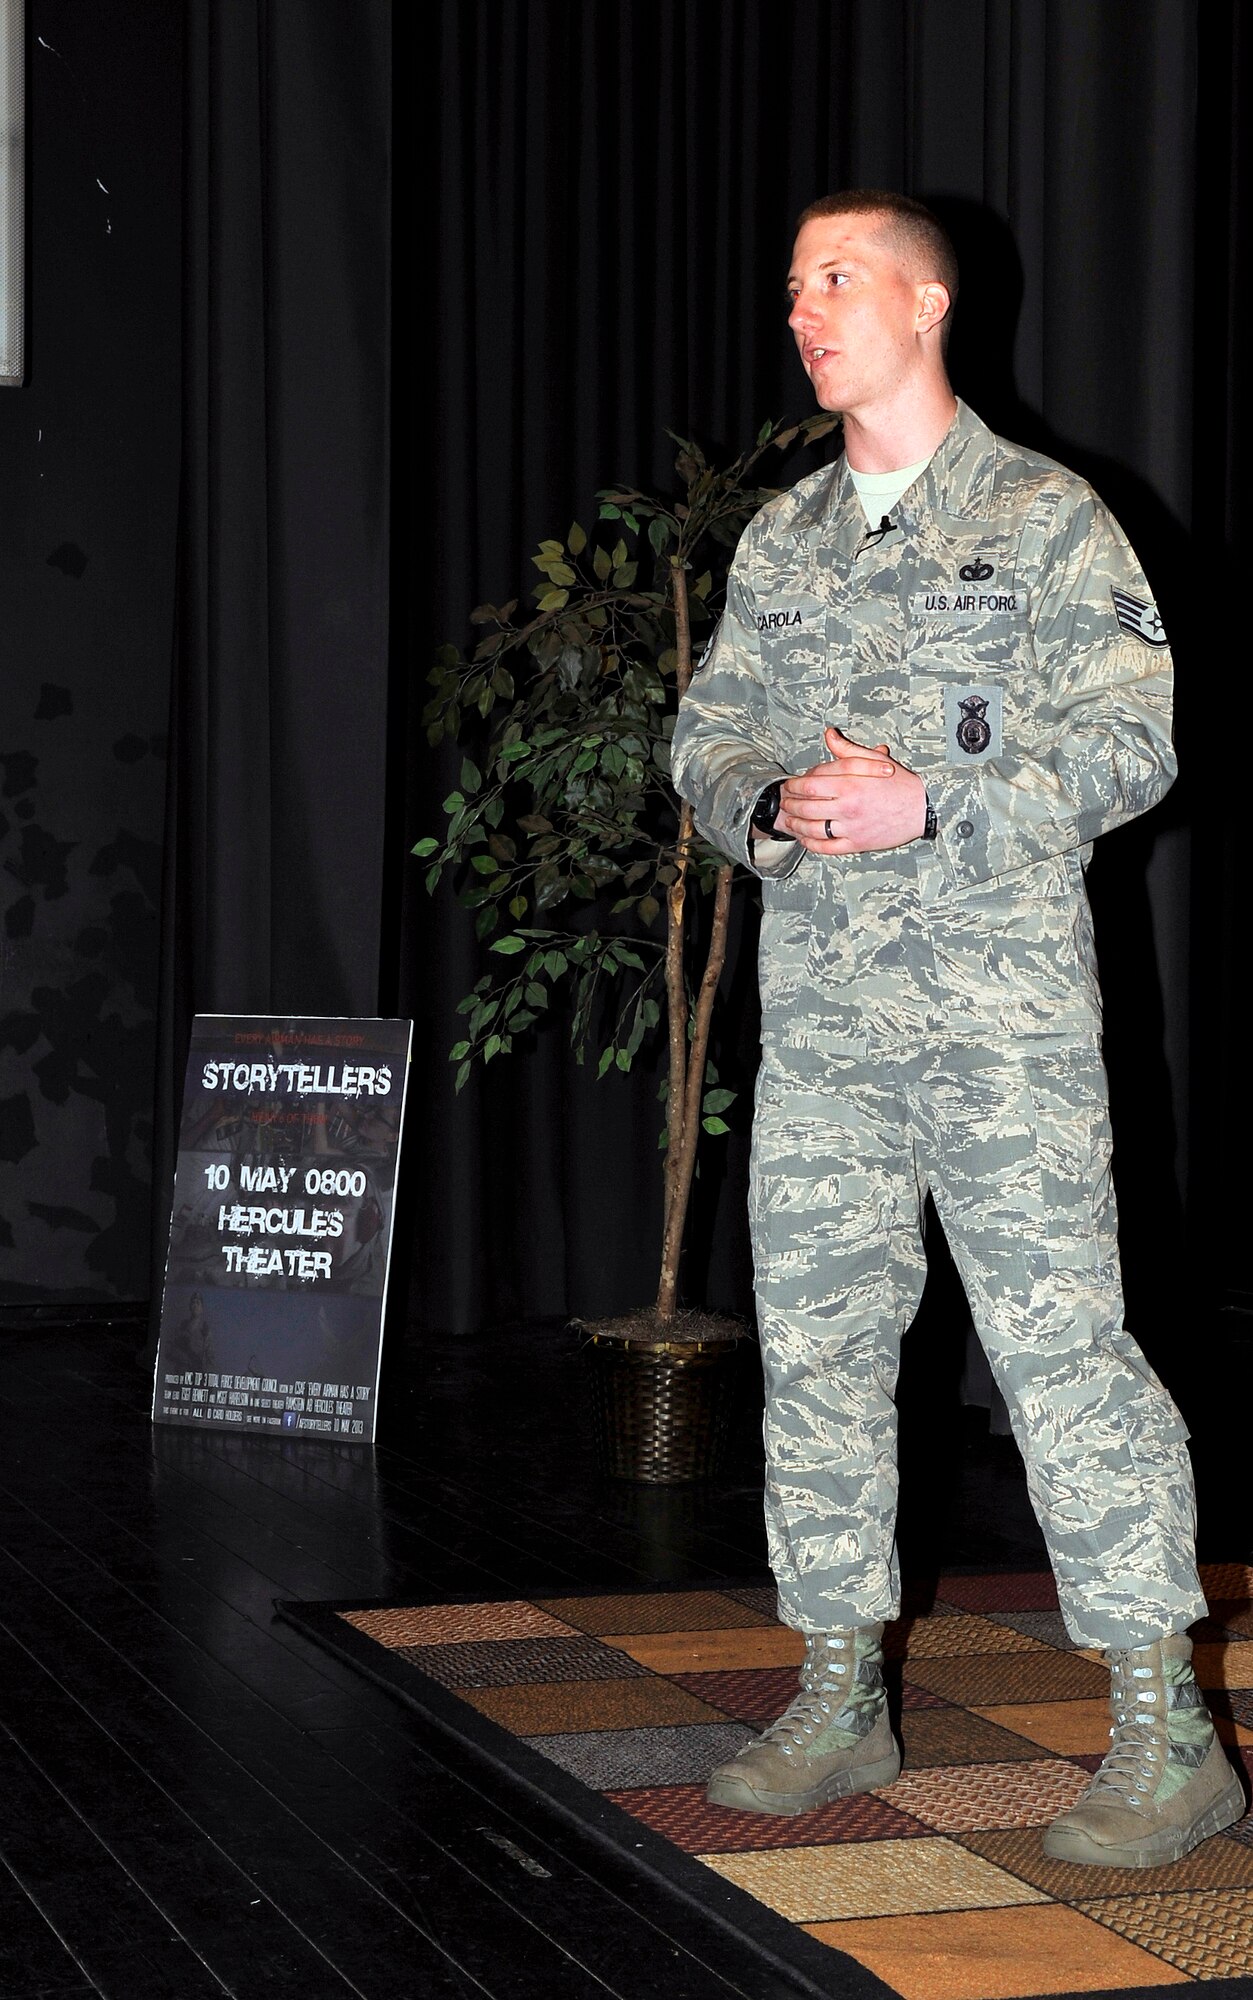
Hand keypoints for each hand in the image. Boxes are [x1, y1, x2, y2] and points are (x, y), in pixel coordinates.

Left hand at [778, 726, 926, 853]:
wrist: (922, 807)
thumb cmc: (898, 782)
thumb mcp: (872, 760)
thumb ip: (846, 749)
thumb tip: (828, 734)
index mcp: (849, 783)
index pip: (809, 784)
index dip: (794, 785)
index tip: (789, 785)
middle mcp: (847, 806)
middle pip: (805, 807)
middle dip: (790, 804)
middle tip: (785, 802)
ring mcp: (851, 827)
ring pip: (812, 828)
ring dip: (796, 824)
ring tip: (790, 820)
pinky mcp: (857, 843)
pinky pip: (827, 847)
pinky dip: (811, 844)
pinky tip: (805, 838)